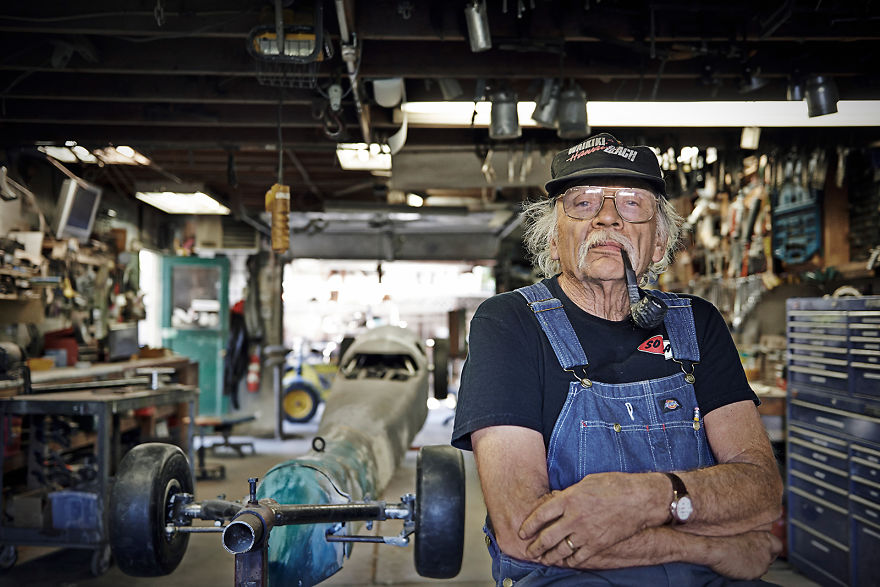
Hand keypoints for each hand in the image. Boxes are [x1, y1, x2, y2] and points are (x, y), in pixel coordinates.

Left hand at [518, 472, 659, 565]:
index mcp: (568, 499)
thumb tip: (556, 502)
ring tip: (543, 559)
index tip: (522, 532)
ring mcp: (586, 533)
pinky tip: (564, 561)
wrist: (638, 499)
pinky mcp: (598, 544)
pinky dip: (569, 561)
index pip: (540, 514)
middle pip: (547, 537)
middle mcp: (574, 518)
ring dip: (548, 557)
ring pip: (560, 550)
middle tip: (528, 552)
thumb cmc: (613, 485)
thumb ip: (568, 495)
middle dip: (534, 547)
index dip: (528, 525)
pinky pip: (578, 557)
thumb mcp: (586, 482)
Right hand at [706, 531, 781, 579]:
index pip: (777, 544)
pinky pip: (754, 574)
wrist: (714, 547)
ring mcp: (763, 562)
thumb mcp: (741, 529)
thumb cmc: (723, 535)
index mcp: (765, 536)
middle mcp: (767, 550)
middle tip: (750, 555)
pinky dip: (747, 571)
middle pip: (770, 556)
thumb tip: (752, 537)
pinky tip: (736, 566)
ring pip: (763, 566)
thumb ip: (752, 534)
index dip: (770, 547)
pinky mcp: (756, 573)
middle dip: (763, 556)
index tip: (762, 547)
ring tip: (738, 559)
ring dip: (754, 564)